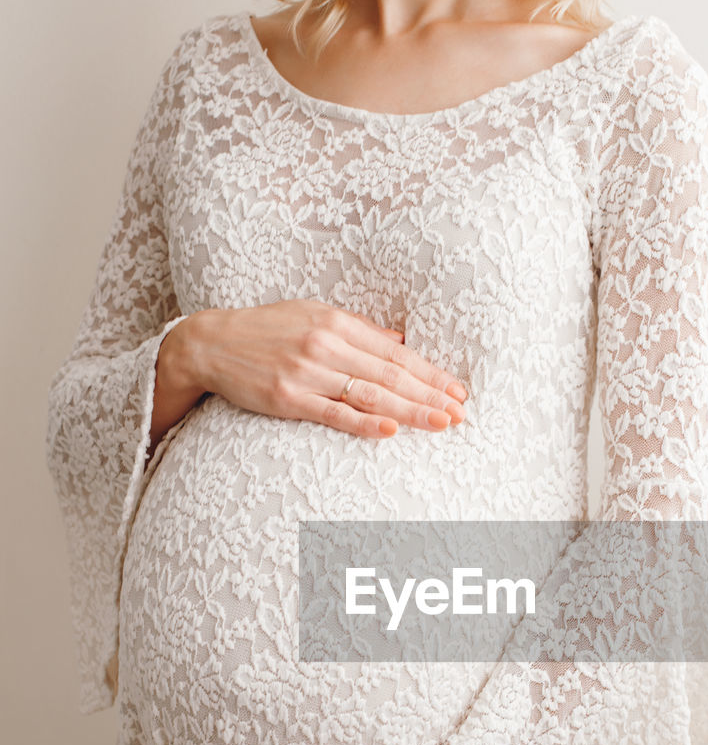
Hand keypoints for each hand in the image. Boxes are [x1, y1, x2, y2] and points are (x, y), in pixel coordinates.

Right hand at [157, 298, 467, 439]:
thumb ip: (359, 331)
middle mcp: (325, 345)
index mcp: (337, 323)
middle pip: (389, 374)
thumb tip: (400, 344)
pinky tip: (391, 429)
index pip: (396, 354)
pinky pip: (333, 413)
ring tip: (441, 423)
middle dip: (430, 395)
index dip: (430, 373)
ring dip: (410, 410)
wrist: (210, 344)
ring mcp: (306, 372)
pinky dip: (364, 422)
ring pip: (369, 394)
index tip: (457, 390)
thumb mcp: (314, 315)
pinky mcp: (288, 398)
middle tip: (461, 412)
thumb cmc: (266, 331)